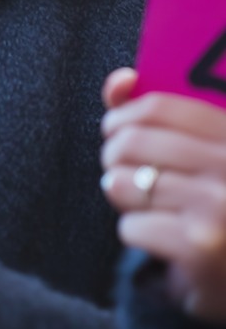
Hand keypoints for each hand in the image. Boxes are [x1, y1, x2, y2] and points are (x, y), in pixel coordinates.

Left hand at [101, 67, 225, 319]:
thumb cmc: (220, 207)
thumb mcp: (206, 153)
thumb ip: (163, 115)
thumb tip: (120, 79)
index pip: (159, 107)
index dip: (124, 113)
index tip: (115, 127)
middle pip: (132, 142)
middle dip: (114, 156)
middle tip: (121, 169)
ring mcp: (216, 208)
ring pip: (123, 183)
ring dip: (123, 194)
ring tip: (145, 203)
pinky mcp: (198, 249)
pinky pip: (131, 226)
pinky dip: (136, 232)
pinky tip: (161, 238)